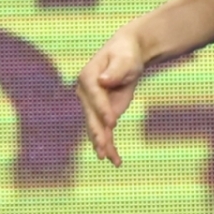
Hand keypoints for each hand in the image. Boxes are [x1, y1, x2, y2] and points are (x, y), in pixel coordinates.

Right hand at [75, 32, 145, 166]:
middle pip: (91, 115)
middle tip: (103, 147)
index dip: (102, 109)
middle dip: (97, 132)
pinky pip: (105, 132)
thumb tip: (103, 80)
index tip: (112, 121)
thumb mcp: (124, 59)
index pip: (94, 96)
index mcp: (87, 77)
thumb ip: (115, 70)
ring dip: (102, 144)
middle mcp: (85, 93)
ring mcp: (93, 106)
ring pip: (96, 128)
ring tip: (109, 158)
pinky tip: (115, 160)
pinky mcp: (103, 114)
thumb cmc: (125, 54)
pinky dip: (109, 146)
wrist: (128, 56)